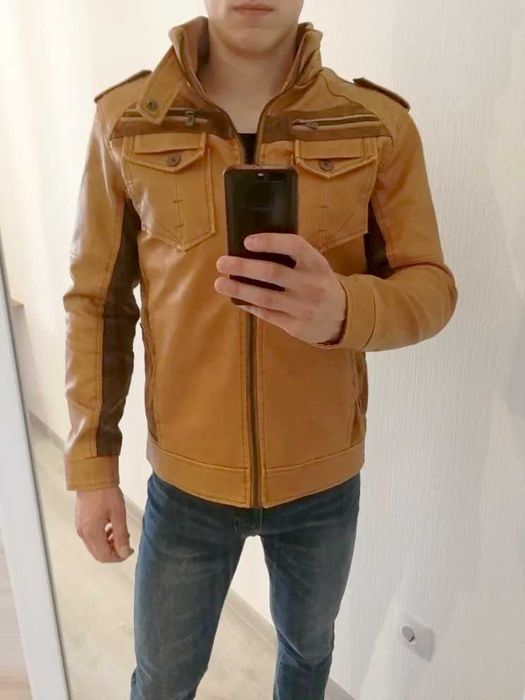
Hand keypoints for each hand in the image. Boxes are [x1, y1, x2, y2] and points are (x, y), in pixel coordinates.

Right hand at [75, 486, 133, 561]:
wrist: (92, 476)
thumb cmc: (105, 492)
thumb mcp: (118, 514)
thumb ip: (121, 535)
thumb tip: (124, 552)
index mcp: (92, 533)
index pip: (104, 556)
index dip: (119, 557)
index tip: (130, 550)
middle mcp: (83, 533)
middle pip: (98, 554)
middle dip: (114, 551)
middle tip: (126, 541)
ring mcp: (80, 527)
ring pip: (94, 546)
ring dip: (108, 544)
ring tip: (119, 531)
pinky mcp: (80, 521)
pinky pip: (91, 536)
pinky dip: (102, 536)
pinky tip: (110, 525)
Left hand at [215, 233, 346, 344]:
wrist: (344, 317)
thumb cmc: (321, 284)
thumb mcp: (316, 266)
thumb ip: (293, 258)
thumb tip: (252, 248)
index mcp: (317, 264)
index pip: (294, 246)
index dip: (270, 242)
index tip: (247, 241)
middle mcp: (311, 285)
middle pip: (273, 273)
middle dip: (244, 267)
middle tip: (222, 262)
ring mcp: (303, 307)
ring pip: (266, 297)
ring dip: (240, 289)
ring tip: (220, 283)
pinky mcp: (296, 326)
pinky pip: (267, 314)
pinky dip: (250, 306)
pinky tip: (237, 299)